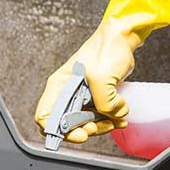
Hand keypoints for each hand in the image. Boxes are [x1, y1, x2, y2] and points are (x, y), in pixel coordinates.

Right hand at [34, 0, 169, 144]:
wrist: (124, 36)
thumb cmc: (107, 48)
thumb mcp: (102, 78)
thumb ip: (104, 104)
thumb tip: (113, 116)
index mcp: (59, 86)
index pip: (45, 117)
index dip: (59, 131)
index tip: (79, 133)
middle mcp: (67, 92)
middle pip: (67, 124)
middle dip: (85, 129)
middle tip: (100, 126)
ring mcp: (82, 95)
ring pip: (85, 122)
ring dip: (101, 126)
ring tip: (116, 120)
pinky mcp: (96, 95)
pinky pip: (99, 115)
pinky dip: (110, 119)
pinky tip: (121, 116)